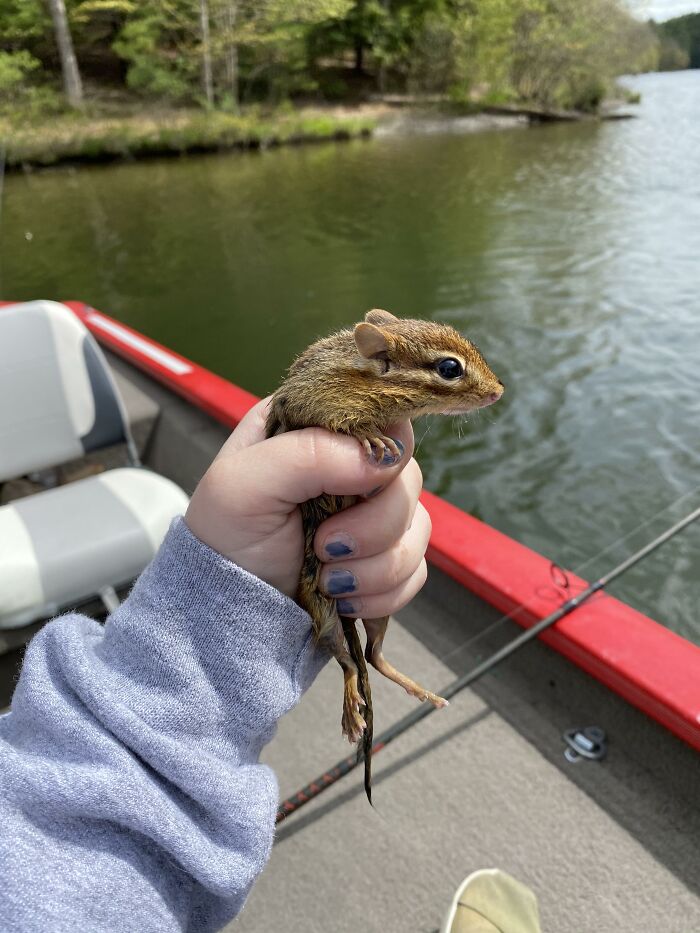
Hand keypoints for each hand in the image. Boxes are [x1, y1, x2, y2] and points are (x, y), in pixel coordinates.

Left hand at [185, 397, 430, 617]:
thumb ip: (309, 454)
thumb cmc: (224, 538)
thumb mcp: (243, 483)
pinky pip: (417, 570)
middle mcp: (351, 463)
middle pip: (408, 476)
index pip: (381, 414)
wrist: (227, 613)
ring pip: (418, 528)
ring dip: (376, 566)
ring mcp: (372, 512)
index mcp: (317, 428)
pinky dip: (383, 592)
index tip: (356, 484)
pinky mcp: (385, 558)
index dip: (380, 449)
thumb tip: (384, 457)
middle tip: (325, 547)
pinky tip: (342, 598)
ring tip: (326, 580)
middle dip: (373, 525)